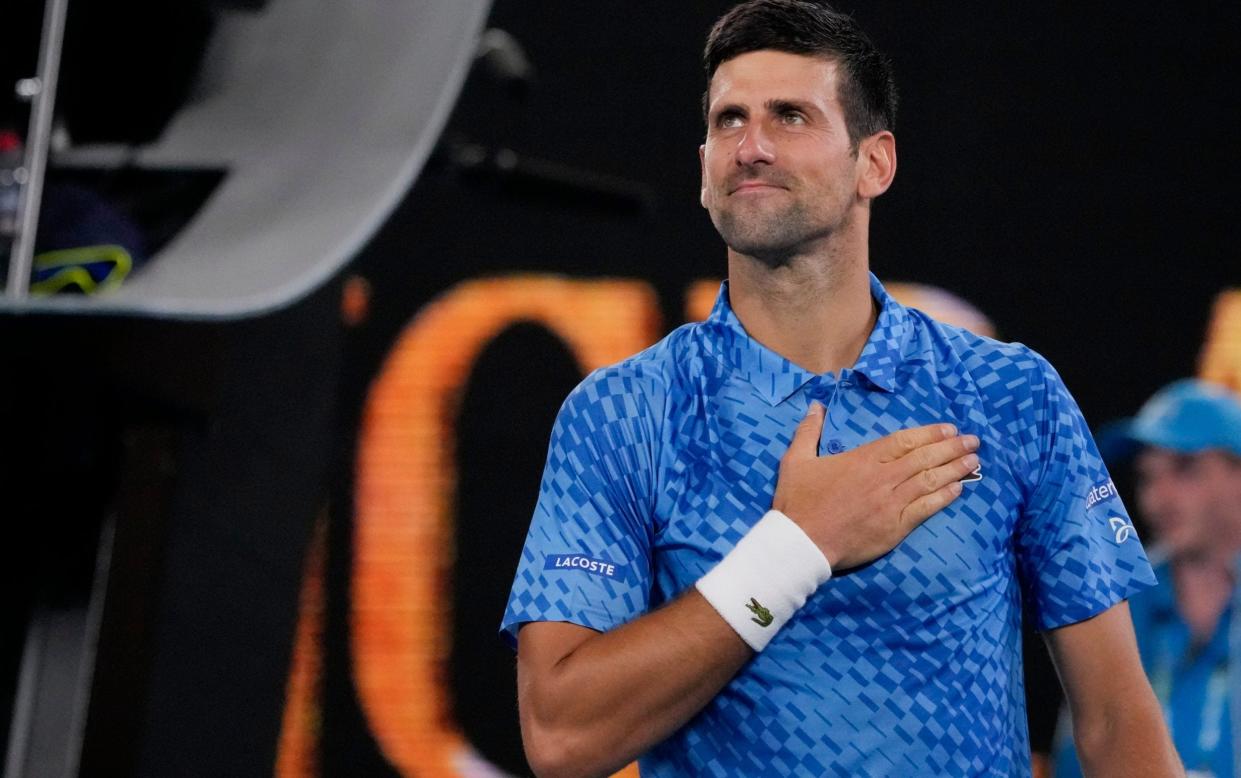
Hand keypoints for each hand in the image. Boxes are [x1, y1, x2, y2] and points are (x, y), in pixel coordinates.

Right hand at [771, 403, 978, 568]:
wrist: (801, 542)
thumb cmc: (798, 501)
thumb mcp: (796, 459)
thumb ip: (808, 431)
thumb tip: (815, 406)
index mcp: (863, 459)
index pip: (905, 441)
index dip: (930, 433)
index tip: (950, 429)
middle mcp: (882, 478)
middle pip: (925, 458)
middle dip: (952, 448)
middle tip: (973, 441)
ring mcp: (891, 503)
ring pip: (930, 481)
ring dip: (955, 470)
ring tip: (974, 461)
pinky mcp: (894, 528)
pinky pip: (926, 509)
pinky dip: (944, 497)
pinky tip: (958, 490)